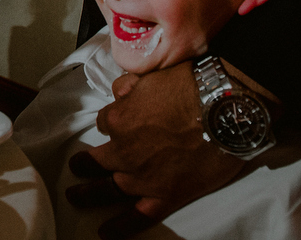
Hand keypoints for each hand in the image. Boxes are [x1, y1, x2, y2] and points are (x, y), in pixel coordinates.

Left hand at [66, 62, 243, 238]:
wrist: (224, 110)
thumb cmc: (191, 87)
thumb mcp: (151, 76)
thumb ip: (130, 87)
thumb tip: (122, 93)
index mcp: (119, 119)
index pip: (107, 123)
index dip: (113, 122)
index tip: (118, 121)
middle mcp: (125, 151)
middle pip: (98, 160)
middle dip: (84, 164)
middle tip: (76, 167)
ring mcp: (143, 177)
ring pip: (108, 189)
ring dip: (89, 194)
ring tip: (76, 197)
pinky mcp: (166, 196)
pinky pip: (138, 216)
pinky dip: (121, 227)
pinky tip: (106, 232)